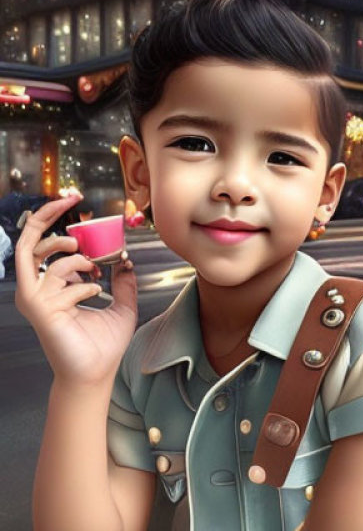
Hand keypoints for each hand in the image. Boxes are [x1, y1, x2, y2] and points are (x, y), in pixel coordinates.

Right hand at [14, 194, 137, 386]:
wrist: (97, 373)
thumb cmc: (103, 344)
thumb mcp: (121, 303)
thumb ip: (121, 280)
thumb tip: (125, 259)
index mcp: (50, 286)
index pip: (42, 245)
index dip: (53, 219)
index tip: (75, 200)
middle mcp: (36, 290)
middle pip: (28, 242)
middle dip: (46, 217)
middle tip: (71, 202)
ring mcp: (34, 300)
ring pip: (49, 260)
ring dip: (77, 258)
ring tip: (94, 266)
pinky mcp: (40, 310)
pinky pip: (64, 283)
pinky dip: (85, 285)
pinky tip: (95, 295)